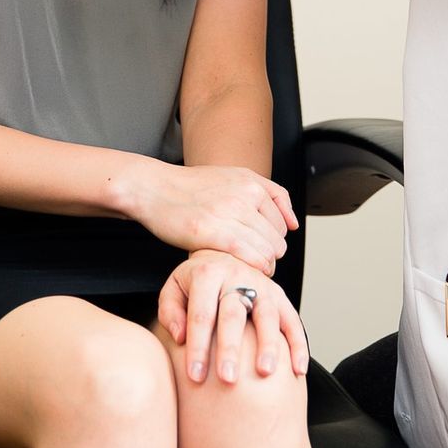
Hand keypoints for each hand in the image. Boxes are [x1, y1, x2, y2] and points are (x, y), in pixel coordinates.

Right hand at [119, 161, 295, 275]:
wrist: (153, 188)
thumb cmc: (190, 188)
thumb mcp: (232, 177)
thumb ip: (267, 195)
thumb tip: (293, 224)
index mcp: (251, 181)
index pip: (282, 222)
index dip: (272, 241)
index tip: (258, 249)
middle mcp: (245, 195)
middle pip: (277, 239)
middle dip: (269, 256)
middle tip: (251, 263)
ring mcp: (229, 213)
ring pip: (267, 251)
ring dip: (261, 266)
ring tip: (244, 268)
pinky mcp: (213, 232)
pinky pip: (249, 257)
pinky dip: (250, 269)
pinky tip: (238, 269)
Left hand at [159, 250, 309, 384]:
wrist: (222, 254)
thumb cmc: (195, 283)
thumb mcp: (174, 289)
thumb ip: (171, 312)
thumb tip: (181, 337)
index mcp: (206, 274)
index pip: (201, 314)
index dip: (198, 346)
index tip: (195, 376)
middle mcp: (236, 276)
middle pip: (233, 315)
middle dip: (230, 349)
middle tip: (227, 379)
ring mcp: (261, 285)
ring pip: (267, 316)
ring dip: (267, 345)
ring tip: (264, 372)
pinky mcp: (280, 295)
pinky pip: (292, 320)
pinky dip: (298, 345)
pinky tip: (298, 369)